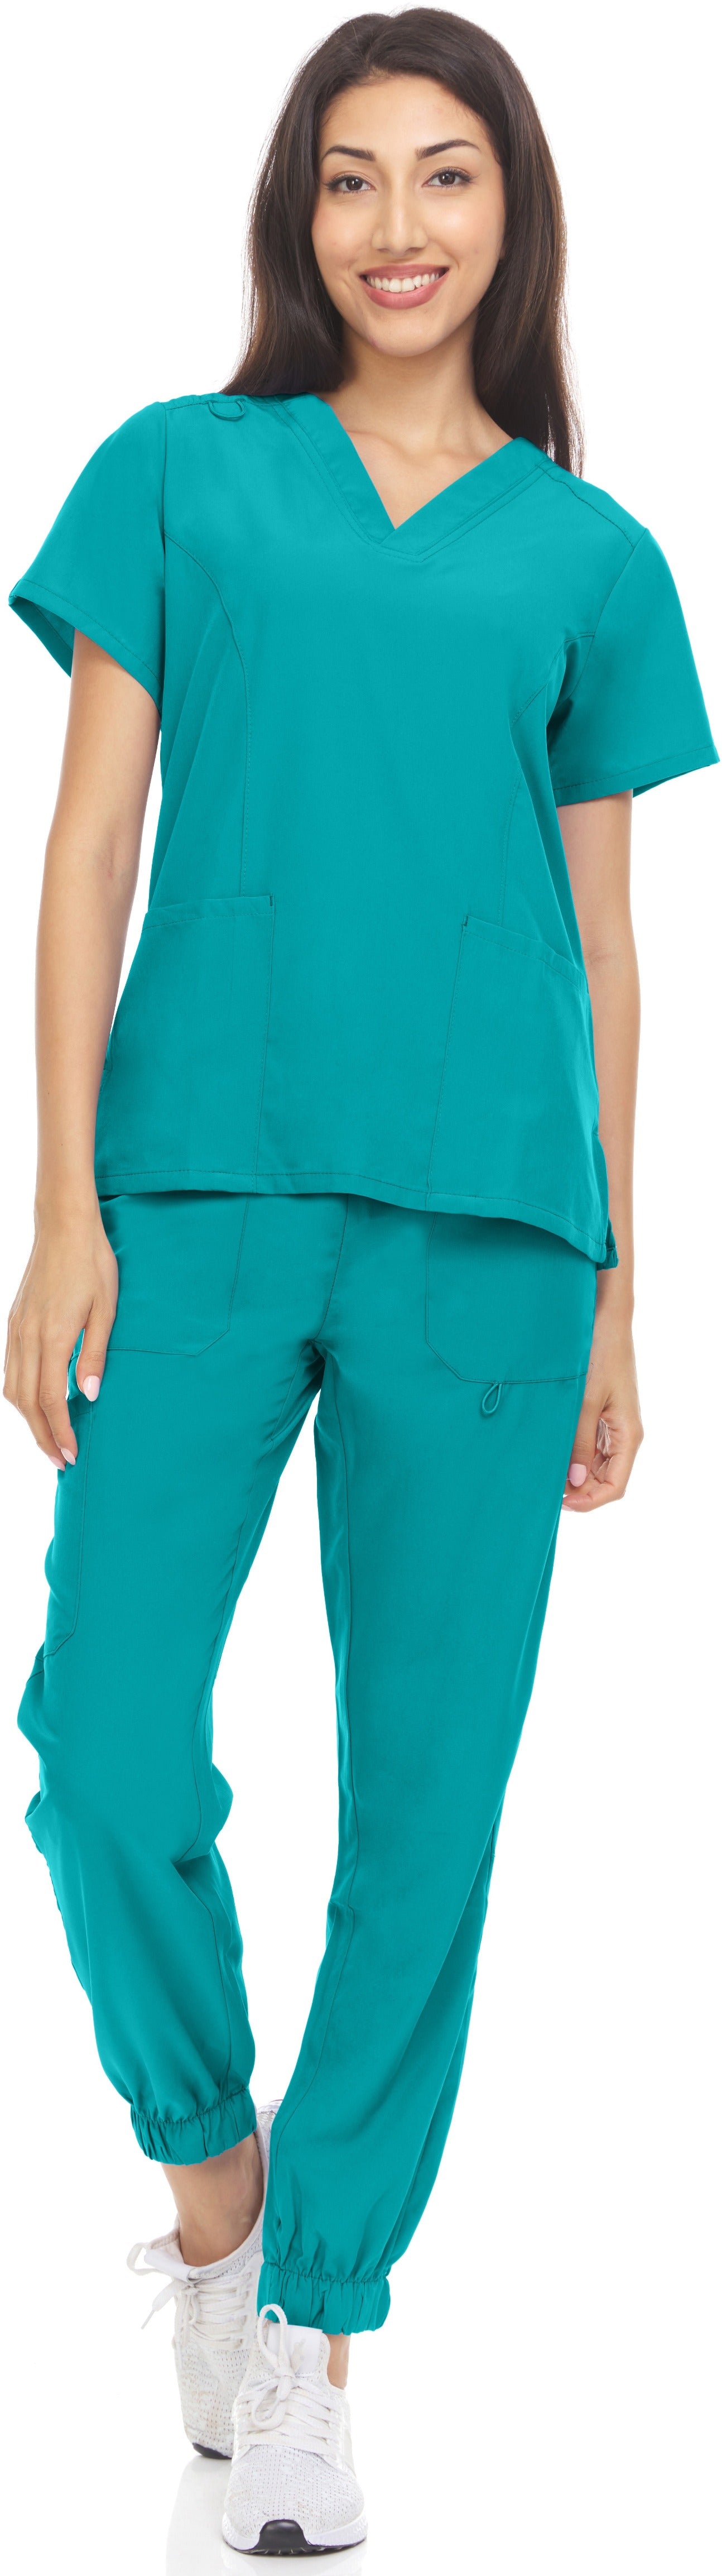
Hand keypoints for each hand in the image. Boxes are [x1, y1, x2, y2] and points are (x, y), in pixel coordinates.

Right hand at [4, 1196, 117, 1468]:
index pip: (50, 1399)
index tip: (72, 1455)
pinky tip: (35, 1404)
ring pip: (12, 1388)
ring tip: (49, 1438)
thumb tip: (87, 1396)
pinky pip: (9, 1370)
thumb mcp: (105, 1309)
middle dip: (41, 1436)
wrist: (63, 1226)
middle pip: (26, 1402)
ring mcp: (15, 1329)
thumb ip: (95, 1354)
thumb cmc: (92, 1264)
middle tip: (60, 1460)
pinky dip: (20, 1395)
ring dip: (28, 1419)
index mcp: (53, 1336)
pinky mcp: (13, 1322)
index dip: (59, 1431)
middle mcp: (27, 1337)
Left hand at [563, 1288, 642, 1512]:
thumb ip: (579, 1442)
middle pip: (604, 1480)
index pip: (614, 1487)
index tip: (559, 1502)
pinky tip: (550, 1452)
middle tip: (543, 1488)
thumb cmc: (599, 1354)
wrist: (604, 1319)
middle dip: (578, 1490)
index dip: (589, 1501)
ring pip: (595, 1466)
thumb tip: (574, 1482)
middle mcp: (623, 1435)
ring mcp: (612, 1426)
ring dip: (573, 1473)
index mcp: (628, 1435)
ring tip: (543, 1472)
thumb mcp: (586, 1401)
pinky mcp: (602, 1414)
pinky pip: (589, 1446)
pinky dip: (572, 1455)